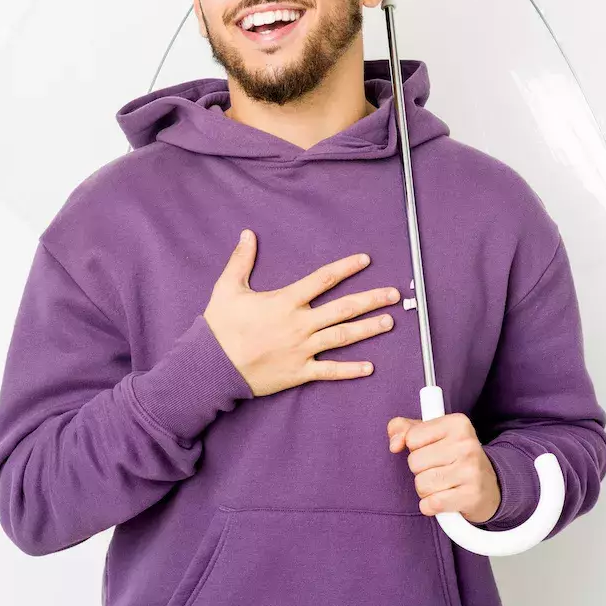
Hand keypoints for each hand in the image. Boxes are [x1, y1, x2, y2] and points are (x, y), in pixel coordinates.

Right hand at [203, 229, 400, 397]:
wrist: (211, 366)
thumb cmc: (219, 327)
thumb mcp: (227, 288)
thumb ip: (241, 260)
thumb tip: (247, 234)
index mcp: (286, 301)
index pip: (323, 279)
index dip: (346, 268)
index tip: (365, 260)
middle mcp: (300, 324)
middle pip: (343, 308)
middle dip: (371, 300)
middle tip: (394, 294)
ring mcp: (302, 349)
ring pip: (342, 337)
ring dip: (368, 329)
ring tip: (389, 322)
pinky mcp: (299, 372)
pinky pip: (330, 371)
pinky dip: (350, 370)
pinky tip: (369, 367)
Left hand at [388, 412, 500, 523]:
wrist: (490, 487)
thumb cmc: (453, 457)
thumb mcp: (430, 434)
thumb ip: (403, 429)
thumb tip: (394, 444)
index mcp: (457, 423)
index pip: (412, 438)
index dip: (416, 448)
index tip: (432, 450)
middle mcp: (467, 444)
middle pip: (415, 462)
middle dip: (420, 470)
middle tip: (439, 470)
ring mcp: (471, 471)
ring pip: (421, 484)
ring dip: (426, 489)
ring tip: (443, 484)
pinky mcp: (471, 496)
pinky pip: (431, 504)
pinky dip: (430, 506)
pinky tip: (444, 499)